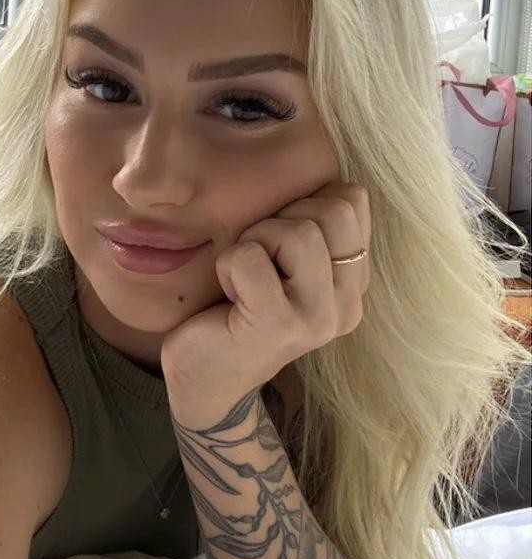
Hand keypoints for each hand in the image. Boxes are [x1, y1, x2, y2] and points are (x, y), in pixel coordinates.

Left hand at [161, 181, 370, 426]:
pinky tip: (229, 297)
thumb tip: (330, 179)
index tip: (280, 241)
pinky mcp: (276, 326)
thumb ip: (314, 226)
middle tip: (259, 258)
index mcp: (354, 283)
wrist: (205, 380)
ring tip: (244, 278)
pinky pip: (249, 256)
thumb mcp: (285, 262)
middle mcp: (347, 304)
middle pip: (333, 210)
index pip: (353, 201)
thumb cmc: (239, 307)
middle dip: (282, 218)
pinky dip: (228, 264)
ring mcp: (316, 318)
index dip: (306, 203)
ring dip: (255, 241)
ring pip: (297, 232)